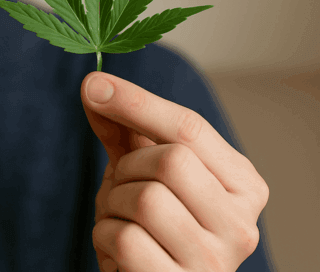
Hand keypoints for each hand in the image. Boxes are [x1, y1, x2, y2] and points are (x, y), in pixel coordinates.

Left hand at [80, 72, 269, 271]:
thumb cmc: (152, 224)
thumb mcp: (142, 169)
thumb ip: (125, 128)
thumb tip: (94, 83)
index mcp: (242, 185)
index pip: (190, 128)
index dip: (137, 102)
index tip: (94, 85)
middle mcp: (241, 224)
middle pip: (170, 161)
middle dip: (128, 166)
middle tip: (122, 186)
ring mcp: (214, 261)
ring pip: (145, 200)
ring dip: (112, 205)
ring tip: (121, 219)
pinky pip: (125, 240)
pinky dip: (105, 237)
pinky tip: (118, 249)